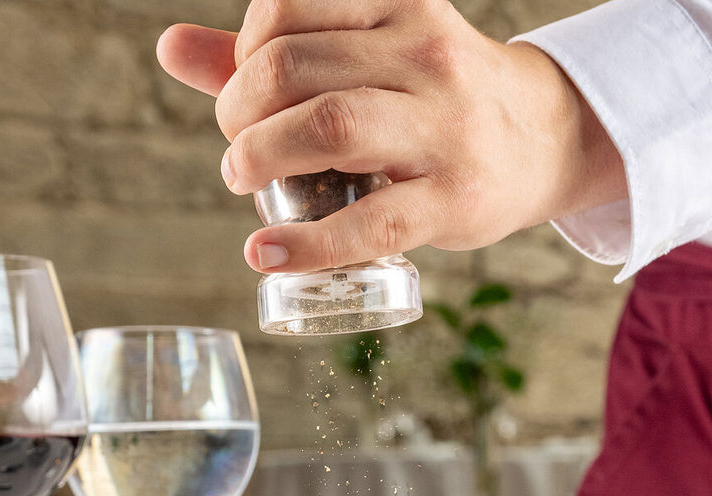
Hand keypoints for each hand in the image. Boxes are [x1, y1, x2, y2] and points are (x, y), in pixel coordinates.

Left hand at [157, 0, 624, 272]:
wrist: (541, 140)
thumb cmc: (431, 97)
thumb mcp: (366, 54)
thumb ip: (274, 53)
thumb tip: (170, 47)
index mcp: (398, 6)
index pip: (289, 7)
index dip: (244, 51)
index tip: (245, 89)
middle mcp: (424, 55)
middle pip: (294, 67)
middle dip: (238, 109)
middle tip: (238, 144)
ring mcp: (443, 129)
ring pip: (328, 127)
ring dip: (259, 156)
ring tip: (243, 178)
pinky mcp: (452, 200)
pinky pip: (369, 223)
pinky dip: (306, 245)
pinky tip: (266, 255)